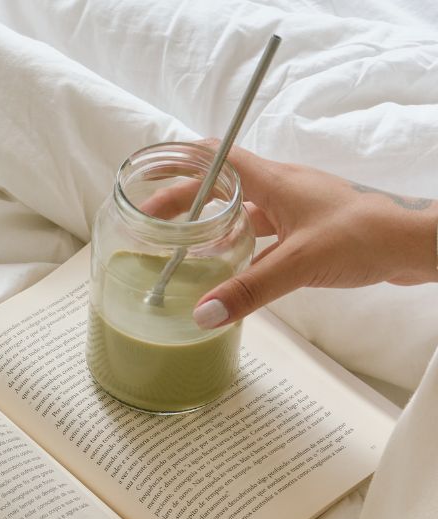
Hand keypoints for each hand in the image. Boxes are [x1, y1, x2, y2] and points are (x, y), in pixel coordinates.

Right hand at [142, 143, 437, 328]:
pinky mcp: (310, 233)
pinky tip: (232, 273)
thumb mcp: (299, 263)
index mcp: (274, 182)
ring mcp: (297, 212)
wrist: (413, 242)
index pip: (217, 159)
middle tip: (153, 224)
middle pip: (223, 189)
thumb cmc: (364, 234)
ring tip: (183, 252)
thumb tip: (203, 314)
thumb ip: (249, 290)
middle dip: (186, 203)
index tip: (151, 180)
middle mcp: (282, 191)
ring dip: (213, 229)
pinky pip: (264, 238)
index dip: (181, 166)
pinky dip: (241, 251)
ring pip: (244, 215)